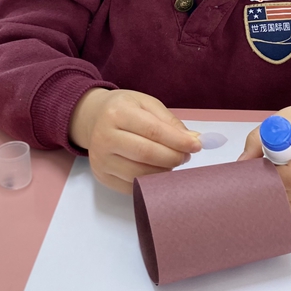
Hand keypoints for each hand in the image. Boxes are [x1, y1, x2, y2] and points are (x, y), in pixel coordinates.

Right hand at [69, 88, 201, 193]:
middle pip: (146, 154)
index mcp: (117, 113)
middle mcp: (104, 136)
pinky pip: (132, 186)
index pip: (153, 131)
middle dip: (174, 157)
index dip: (178, 141)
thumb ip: (170, 122)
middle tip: (186, 155)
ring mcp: (100, 159)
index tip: (197, 145)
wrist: (93, 118)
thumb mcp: (146, 104)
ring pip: (140, 174)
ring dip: (164, 171)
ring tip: (173, 161)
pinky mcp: (101, 176)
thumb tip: (193, 140)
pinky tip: (158, 171)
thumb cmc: (124, 109)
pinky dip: (151, 182)